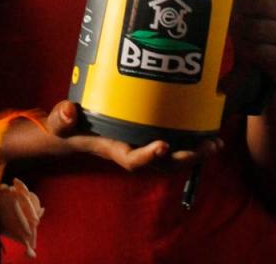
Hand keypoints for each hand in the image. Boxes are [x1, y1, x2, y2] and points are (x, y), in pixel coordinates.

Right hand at [0, 101, 221, 171]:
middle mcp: (132, 150)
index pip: (132, 160)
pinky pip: (173, 142)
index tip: (163, 146)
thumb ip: (61, 118)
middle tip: (209, 146)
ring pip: (173, 156)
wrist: (72, 133)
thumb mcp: (59, 123)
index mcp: (113, 149)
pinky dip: (191, 140)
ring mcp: (141, 144)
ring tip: (216, 142)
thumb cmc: (67, 128)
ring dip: (195, 152)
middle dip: (187, 158)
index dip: (148, 156)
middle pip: (163, 163)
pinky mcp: (148, 134)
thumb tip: (69, 112)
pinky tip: (208, 131)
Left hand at [227, 0, 275, 87]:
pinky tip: (241, 43)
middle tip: (228, 8)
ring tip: (232, 25)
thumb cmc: (251, 6)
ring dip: (242, 28)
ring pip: (263, 29)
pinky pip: (264, 52)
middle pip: (267, 4)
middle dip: (241, 6)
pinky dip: (247, 48)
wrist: (257, 45)